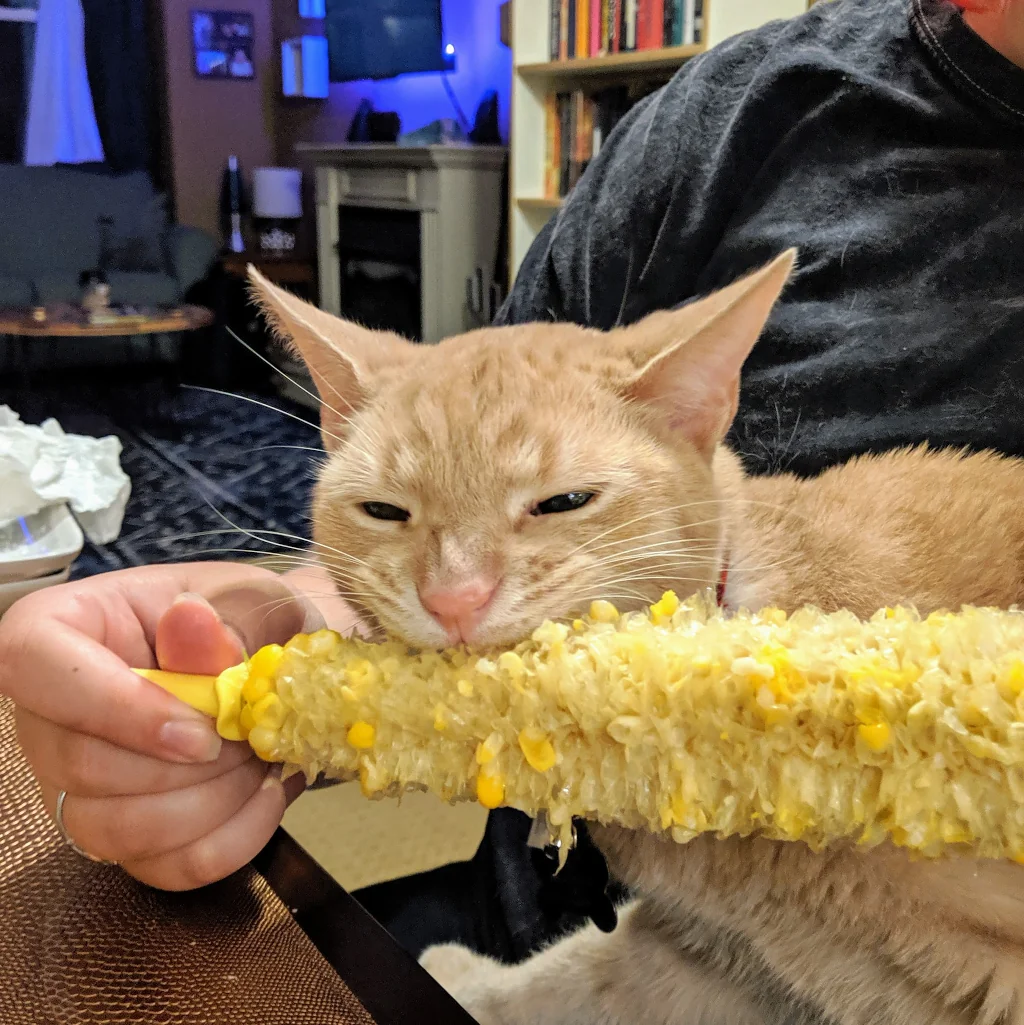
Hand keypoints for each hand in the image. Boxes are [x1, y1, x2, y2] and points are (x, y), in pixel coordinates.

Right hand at [0, 562, 346, 889]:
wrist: (269, 656)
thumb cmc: (242, 616)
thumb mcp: (246, 598)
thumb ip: (222, 618)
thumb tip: (189, 620)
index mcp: (63, 627)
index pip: (34, 666)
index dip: (118, 709)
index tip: (200, 734)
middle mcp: (50, 713)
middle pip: (81, 766)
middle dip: (189, 767)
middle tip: (252, 737)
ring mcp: (76, 782)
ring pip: (114, 829)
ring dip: (212, 804)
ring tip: (262, 760)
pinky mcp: (121, 832)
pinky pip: (161, 866)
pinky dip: (231, 840)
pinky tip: (267, 795)